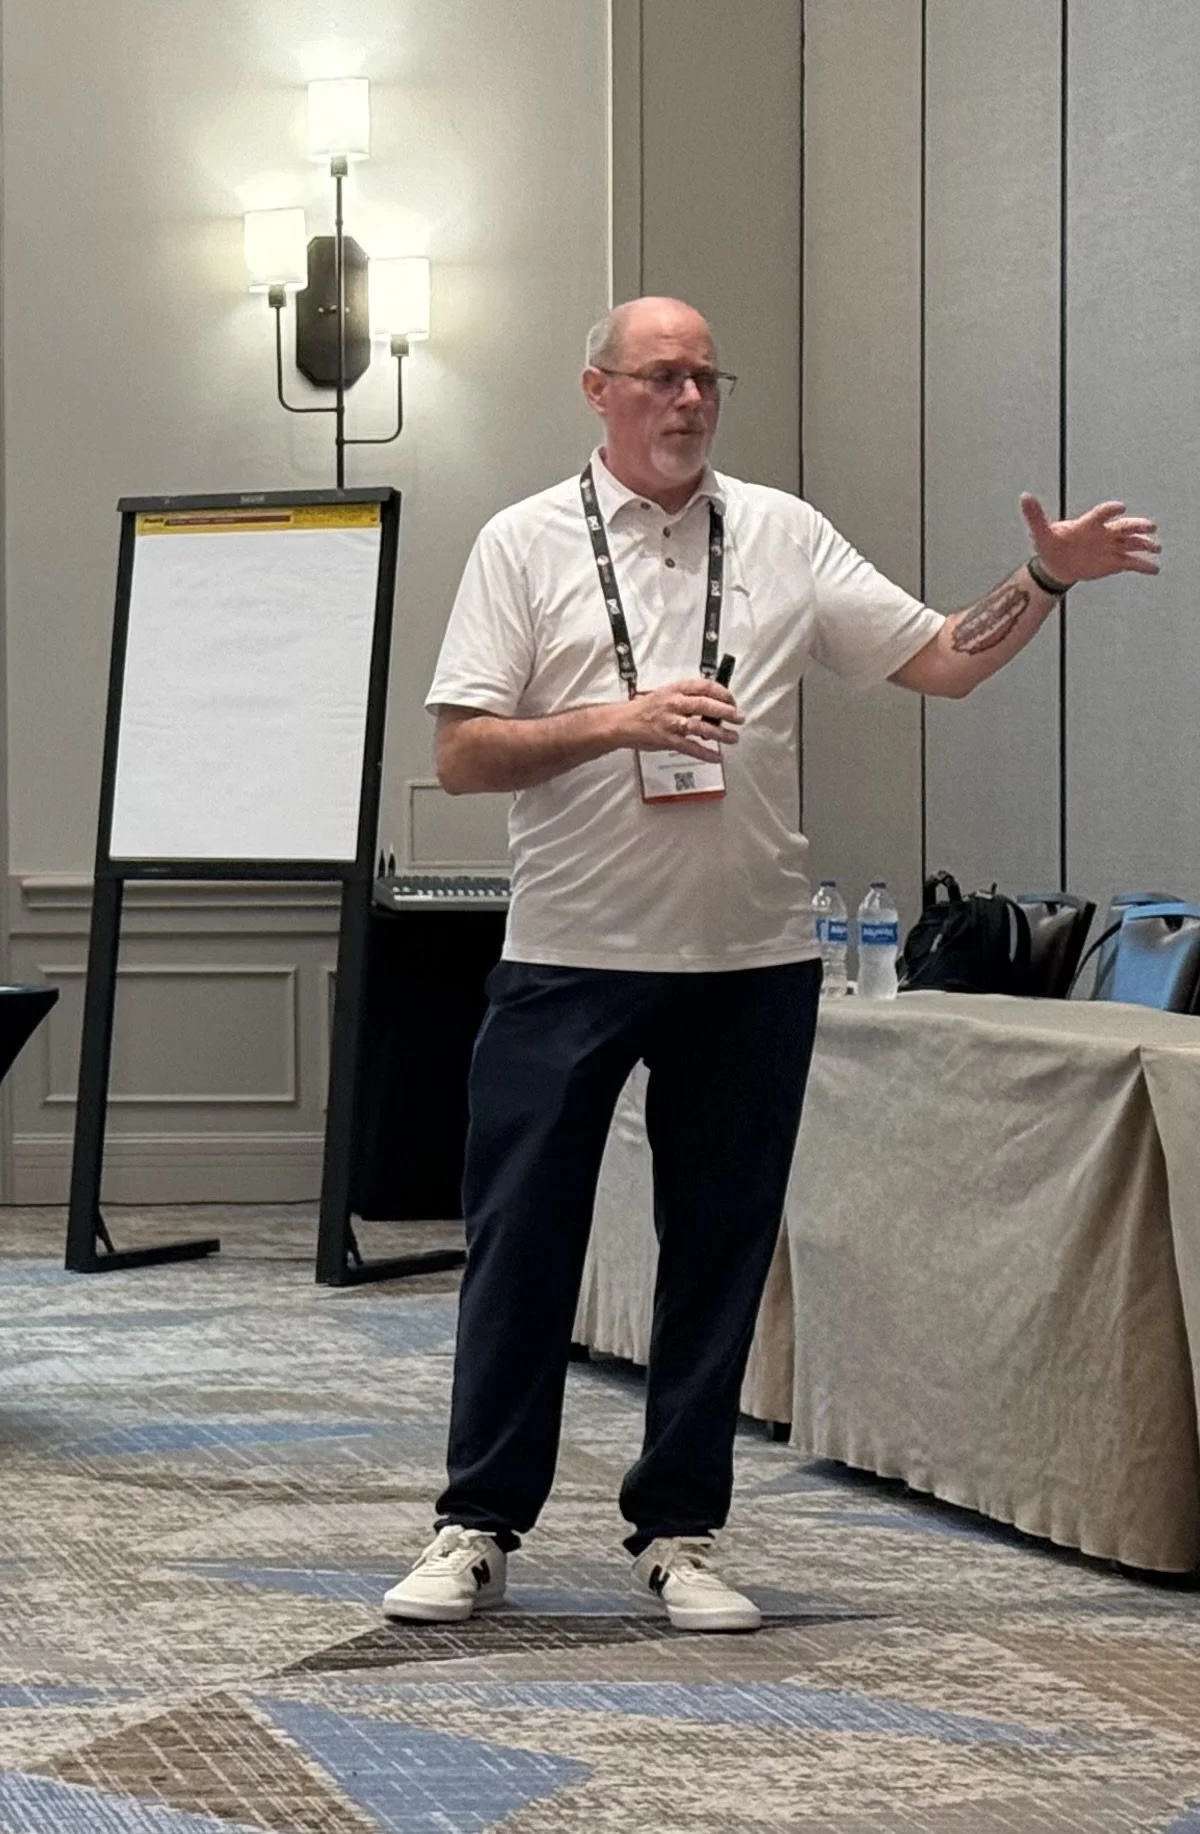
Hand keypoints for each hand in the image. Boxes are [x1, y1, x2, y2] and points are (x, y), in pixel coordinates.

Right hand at [618, 678, 741, 762]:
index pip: (704, 686)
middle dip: (727, 712)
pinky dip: (706, 753)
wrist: (622, 722)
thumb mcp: (665, 694)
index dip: (722, 692)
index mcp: (675, 689)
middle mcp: (674, 704)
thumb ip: (686, 698)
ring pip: (701, 726)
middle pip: (706, 705)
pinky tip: (717, 756)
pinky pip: (691, 747)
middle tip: (739, 718)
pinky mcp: (667, 740)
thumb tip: (711, 705)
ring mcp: (670, 722)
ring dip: (721, 734)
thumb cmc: (644, 709)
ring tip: (733, 738)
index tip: (732, 699)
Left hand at [1020, 493, 1160, 585]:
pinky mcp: (1114, 561)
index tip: (1119, 507)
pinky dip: (1143, 565)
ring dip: (1144, 544)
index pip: (1101, 514)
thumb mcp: (1041, 532)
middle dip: (1137, 526)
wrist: (1056, 566)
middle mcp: (1103, 532)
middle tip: (1150, 526)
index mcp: (1088, 523)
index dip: (1110, 510)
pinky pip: (1131, 562)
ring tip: (1155, 547)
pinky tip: (1154, 569)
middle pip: (1124, 527)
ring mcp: (1110, 546)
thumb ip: (1035, 516)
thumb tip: (1024, 497)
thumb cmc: (1051, 546)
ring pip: (1131, 543)